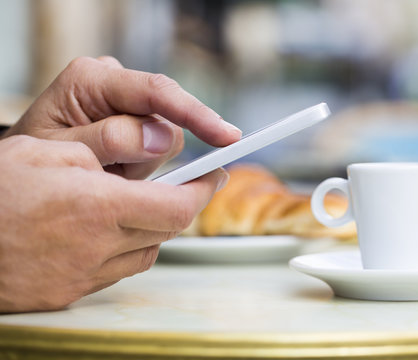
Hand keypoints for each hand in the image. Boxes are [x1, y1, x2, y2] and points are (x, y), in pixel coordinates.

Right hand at [0, 135, 227, 312]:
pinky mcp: (68, 293)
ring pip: (146, 252)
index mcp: (99, 207)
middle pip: (167, 229)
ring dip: (156, 227)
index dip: (204, 190)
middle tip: (190, 185)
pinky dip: (128, 249)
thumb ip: (111, 145)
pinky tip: (113, 231)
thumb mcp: (51, 148)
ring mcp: (83, 275)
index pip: (178, 205)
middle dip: (185, 205)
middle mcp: (98, 247)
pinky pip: (117, 271)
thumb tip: (159, 141)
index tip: (217, 174)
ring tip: (146, 204)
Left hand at [3, 56, 240, 178]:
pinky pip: (161, 149)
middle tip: (117, 175)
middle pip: (168, 121)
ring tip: (111, 173)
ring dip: (145, 166)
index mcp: (92, 80)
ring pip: (167, 141)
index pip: (157, 92)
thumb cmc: (37, 156)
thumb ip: (107, 141)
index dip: (196, 115)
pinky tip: (121, 170)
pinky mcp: (137, 122)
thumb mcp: (60, 152)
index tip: (227, 137)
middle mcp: (116, 84)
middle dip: (152, 157)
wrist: (28, 168)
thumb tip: (161, 137)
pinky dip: (146, 168)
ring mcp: (129, 102)